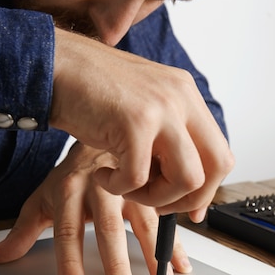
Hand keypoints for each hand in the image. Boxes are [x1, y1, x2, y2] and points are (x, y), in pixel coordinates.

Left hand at [0, 143, 191, 274]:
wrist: (102, 137)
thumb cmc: (73, 173)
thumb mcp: (45, 198)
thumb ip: (25, 230)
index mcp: (70, 190)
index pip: (68, 230)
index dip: (70, 260)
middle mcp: (101, 190)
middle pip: (108, 229)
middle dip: (116, 263)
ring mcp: (129, 189)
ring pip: (143, 224)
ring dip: (153, 256)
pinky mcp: (150, 192)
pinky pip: (165, 220)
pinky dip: (174, 244)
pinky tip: (179, 264)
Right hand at [51, 28, 234, 222]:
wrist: (54, 65)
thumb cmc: (90, 93)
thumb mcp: (142, 110)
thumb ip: (166, 140)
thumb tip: (185, 186)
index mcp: (186, 95)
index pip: (220, 152)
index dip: (208, 189)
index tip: (189, 209)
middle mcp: (181, 98)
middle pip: (218, 166)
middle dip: (190, 199)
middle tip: (160, 206)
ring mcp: (161, 108)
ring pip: (189, 178)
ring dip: (156, 198)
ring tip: (126, 186)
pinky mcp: (134, 122)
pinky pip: (138, 179)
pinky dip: (117, 188)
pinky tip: (102, 176)